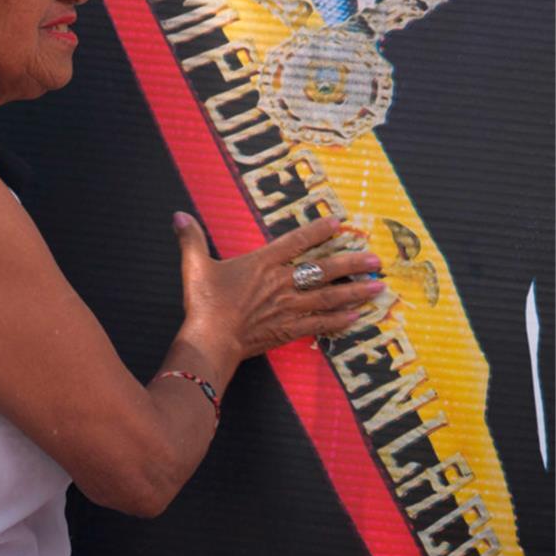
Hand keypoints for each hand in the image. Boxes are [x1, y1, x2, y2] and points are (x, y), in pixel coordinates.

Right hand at [174, 213, 381, 363]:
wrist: (210, 340)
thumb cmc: (204, 303)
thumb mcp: (195, 265)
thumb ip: (191, 238)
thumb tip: (178, 215)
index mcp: (263, 263)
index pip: (297, 241)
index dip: (319, 230)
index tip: (340, 223)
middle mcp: (281, 283)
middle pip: (323, 269)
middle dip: (352, 263)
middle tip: (376, 260)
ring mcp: (288, 308)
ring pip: (329, 297)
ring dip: (355, 291)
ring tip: (377, 287)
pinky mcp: (288, 330)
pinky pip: (320, 324)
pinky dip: (339, 321)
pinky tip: (356, 318)